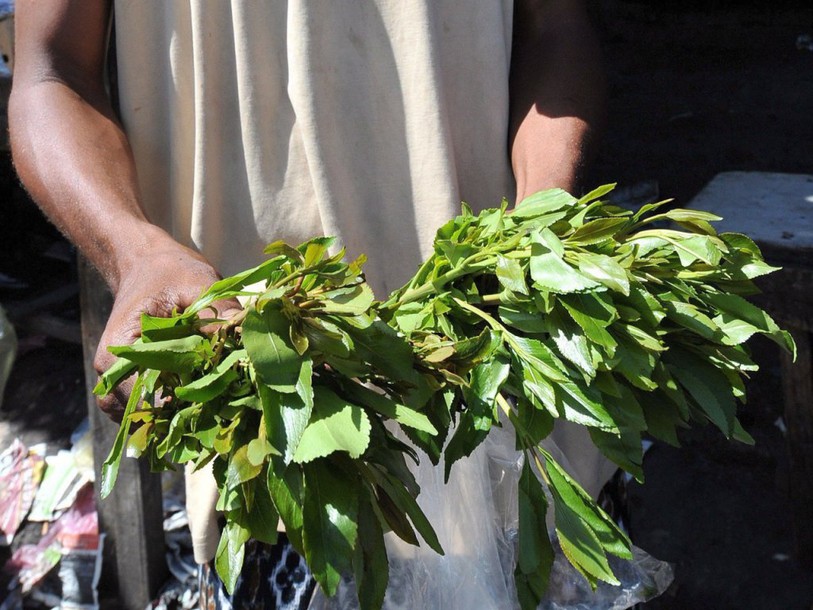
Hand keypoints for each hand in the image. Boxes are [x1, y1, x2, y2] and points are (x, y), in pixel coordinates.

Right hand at [93, 242, 240, 419]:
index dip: (177, 404)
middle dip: (180, 418)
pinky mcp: (135, 382)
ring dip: (175, 420)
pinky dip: (173, 413)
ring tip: (212, 414)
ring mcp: (120, 381)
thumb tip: (241, 336)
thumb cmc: (169, 272)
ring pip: (144, 419)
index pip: (141, 395)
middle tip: (218, 415)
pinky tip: (204, 405)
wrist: (147, 265)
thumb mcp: (195, 283)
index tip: (211, 403)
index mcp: (119, 350)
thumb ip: (215, 312)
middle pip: (141, 415)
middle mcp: (111, 372)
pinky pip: (150, 410)